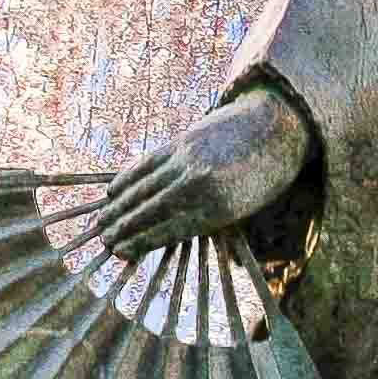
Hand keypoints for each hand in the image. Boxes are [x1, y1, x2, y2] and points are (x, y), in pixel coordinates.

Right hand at [91, 87, 314, 258]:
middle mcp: (199, 185)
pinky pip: (146, 164)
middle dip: (124, 228)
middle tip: (104, 241)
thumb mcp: (247, 206)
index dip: (142, 242)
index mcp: (220, 208)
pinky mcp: (181, 142)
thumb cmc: (266, 174)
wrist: (275, 125)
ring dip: (119, 207)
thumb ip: (212, 220)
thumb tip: (174, 237)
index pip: (170, 231)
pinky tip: (113, 192)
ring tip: (102, 222)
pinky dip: (127, 178)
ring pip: (143, 188)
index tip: (121, 253)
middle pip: (150, 211)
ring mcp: (187, 160)